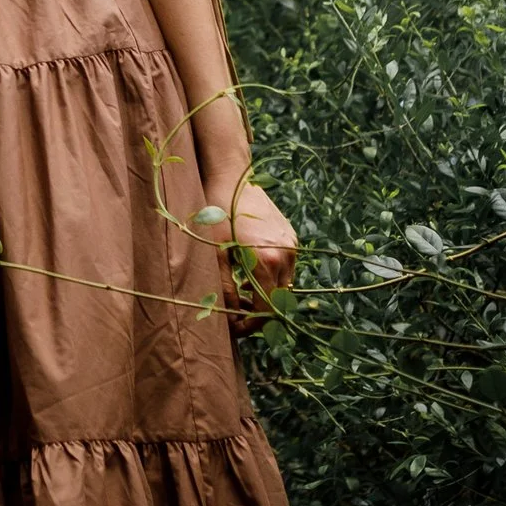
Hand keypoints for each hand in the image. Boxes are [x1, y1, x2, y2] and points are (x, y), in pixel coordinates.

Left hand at [196, 172, 296, 311]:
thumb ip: (224, 288)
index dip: (253, 323)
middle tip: (237, 315)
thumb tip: (230, 317)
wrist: (232, 177)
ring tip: (241, 291)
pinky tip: (249, 272)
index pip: (268, 307)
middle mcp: (285, 253)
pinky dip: (271, 277)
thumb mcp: (214, 253)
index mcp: (267, 259)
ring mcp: (291, 244)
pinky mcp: (291, 237)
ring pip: (284, 284)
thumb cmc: (217, 212)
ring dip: (265, 294)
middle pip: (279, 299)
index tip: (236, 328)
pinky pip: (285, 267)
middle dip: (259, 312)